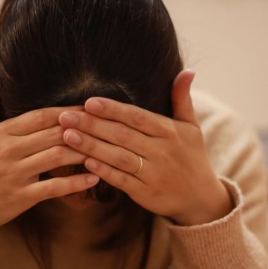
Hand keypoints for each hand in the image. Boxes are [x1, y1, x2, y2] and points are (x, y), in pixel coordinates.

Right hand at [0, 70, 99, 262]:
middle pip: (54, 133)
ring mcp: (15, 174)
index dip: (68, 110)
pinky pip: (53, 188)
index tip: (92, 107)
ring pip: (57, 157)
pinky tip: (94, 178)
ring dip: (84, 152)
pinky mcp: (19, 198)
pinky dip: (75, 183)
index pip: (41, 115)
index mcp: (1, 132)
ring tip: (106, 148)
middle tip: (109, 125)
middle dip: (83, 128)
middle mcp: (9, 150)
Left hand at [59, 69, 231, 225]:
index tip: (89, 102)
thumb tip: (187, 70)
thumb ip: (183, 98)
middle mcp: (162, 151)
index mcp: (170, 132)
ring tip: (67, 135)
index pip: (137, 117)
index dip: (113, 110)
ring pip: (118, 157)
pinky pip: (121, 181)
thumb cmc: (192, 157)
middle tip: (66, 116)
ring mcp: (154, 174)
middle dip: (92, 125)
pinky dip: (103, 171)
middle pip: (122, 135)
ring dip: (91, 146)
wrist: (201, 198)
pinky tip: (84, 162)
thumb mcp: (192, 127)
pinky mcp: (146, 193)